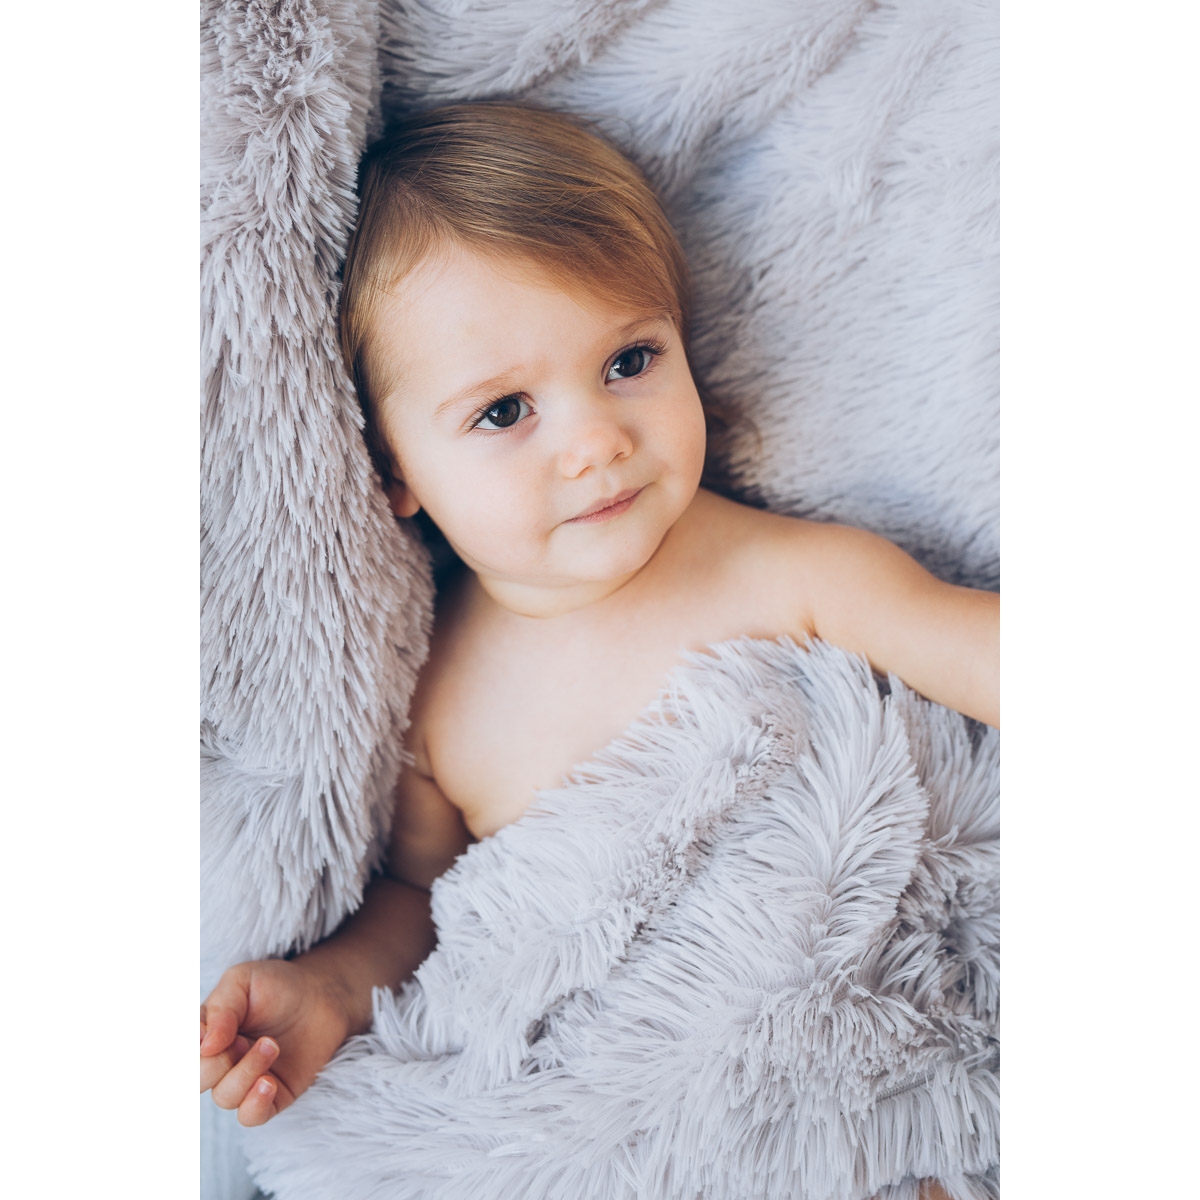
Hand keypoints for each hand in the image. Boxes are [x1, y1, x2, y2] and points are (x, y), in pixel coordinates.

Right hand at [200, 957, 350, 1126]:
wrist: (322, 993)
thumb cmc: (278, 985)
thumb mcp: (243, 981)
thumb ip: (220, 1009)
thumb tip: (204, 1046)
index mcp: (204, 1035)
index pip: (181, 1053)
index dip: (188, 1048)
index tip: (206, 1032)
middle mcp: (219, 1061)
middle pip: (197, 1080)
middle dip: (217, 1061)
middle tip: (243, 1039)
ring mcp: (244, 1081)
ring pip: (225, 1097)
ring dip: (246, 1071)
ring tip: (272, 1045)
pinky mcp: (272, 1096)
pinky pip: (251, 1117)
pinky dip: (255, 1103)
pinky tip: (269, 1082)